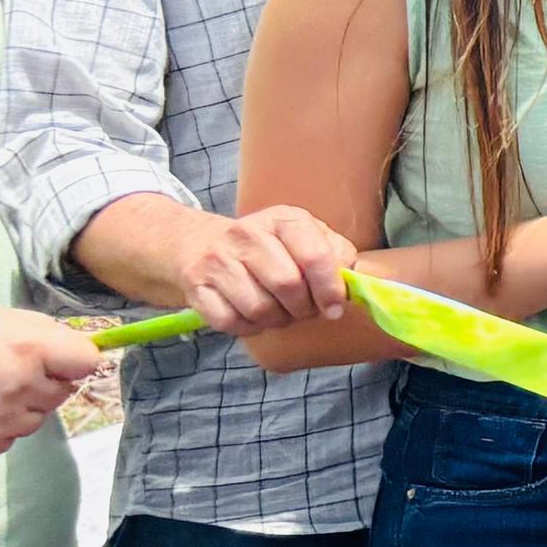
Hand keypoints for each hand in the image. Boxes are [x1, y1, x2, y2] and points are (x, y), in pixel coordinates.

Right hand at [0, 299, 96, 458]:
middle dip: (45, 380)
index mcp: (28, 350)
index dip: (74, 359)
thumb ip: (36, 330)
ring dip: (22, 405)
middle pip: (63, 392)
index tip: (60, 357)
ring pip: (37, 417)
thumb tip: (72, 344)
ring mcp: (2, 421)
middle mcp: (22, 388)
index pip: (86, 362)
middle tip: (9, 368)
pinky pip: (9, 438)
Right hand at [180, 203, 362, 335]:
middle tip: (303, 310)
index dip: (330, 289)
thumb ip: (336, 255)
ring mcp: (218, 260)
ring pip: (259, 308)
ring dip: (276, 320)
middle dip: (302, 308)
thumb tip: (350, 283)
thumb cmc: (269, 247)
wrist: (200, 243)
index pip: (316, 256)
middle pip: (288, 286)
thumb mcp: (307, 237)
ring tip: (278, 311)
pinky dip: (247, 328)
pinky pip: (230, 322)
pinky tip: (252, 316)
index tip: (334, 308)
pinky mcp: (197, 287)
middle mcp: (248, 234)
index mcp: (284, 219)